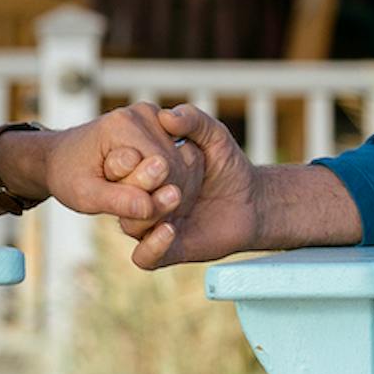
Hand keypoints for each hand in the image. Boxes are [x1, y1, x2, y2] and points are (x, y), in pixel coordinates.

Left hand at [15, 102, 200, 225]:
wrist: (59, 157)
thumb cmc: (69, 175)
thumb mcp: (85, 196)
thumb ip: (118, 201)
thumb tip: (150, 206)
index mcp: (123, 126)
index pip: (162, 171)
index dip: (150, 197)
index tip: (122, 203)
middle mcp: (142, 113)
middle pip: (174, 166)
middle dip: (157, 192)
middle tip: (125, 199)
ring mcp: (152, 115)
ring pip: (180, 163)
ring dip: (162, 185)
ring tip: (129, 189)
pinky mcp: (158, 123)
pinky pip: (177, 156)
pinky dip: (165, 176)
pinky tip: (142, 183)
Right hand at [115, 104, 256, 267]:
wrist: (254, 201)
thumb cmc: (229, 166)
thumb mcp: (214, 135)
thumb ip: (193, 120)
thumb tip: (165, 115)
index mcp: (145, 173)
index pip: (118, 168)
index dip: (123, 159)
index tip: (140, 148)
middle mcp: (144, 199)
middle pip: (120, 198)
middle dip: (136, 183)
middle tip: (162, 169)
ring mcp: (154, 226)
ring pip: (130, 226)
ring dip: (148, 212)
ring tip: (175, 195)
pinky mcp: (169, 251)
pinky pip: (145, 257)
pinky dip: (152, 246)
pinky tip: (170, 229)